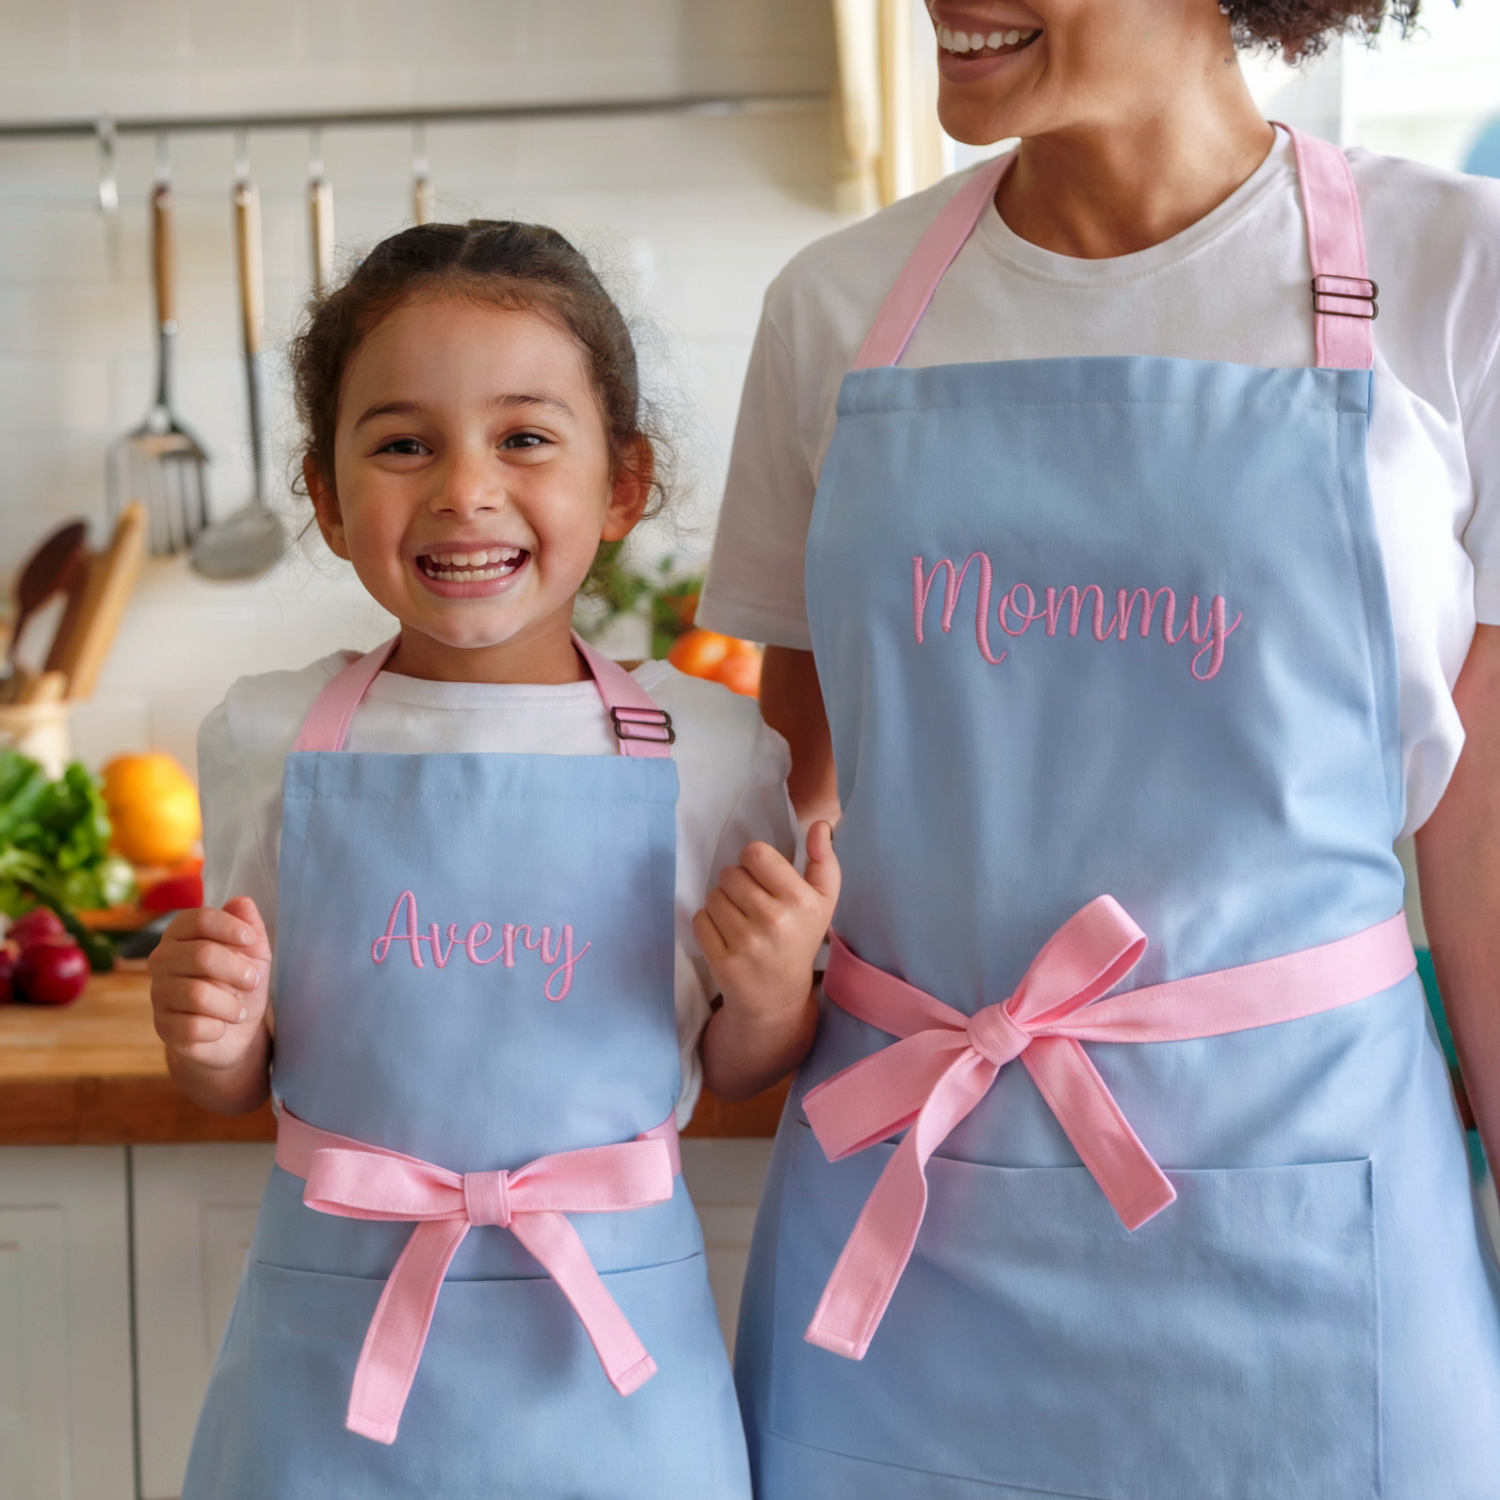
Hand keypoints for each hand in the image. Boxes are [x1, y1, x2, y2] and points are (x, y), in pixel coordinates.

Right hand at [148, 896, 271, 1106]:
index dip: (229, 927)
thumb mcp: (254, 953)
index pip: (199, 919)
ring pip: (198, 995)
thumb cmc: (240, 984)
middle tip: (252, 981)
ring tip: (238, 1010)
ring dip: (230, 1005)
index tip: (250, 940)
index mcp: (182, 934)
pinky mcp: (162, 1026)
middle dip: (237, 970)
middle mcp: (162, 960)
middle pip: (201, 956)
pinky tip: (220, 1027)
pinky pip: (193, 1027)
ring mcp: (158, 993)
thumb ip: (249, 926)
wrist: (234, 1031)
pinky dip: (218, 1028)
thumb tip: (241, 901)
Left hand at [694, 821, 840, 1099]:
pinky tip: (726, 936)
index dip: (753, 862)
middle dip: (736, 883)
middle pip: (730, 873)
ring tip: (739, 920)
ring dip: (721, 903)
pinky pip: (699, 920)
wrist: (778, 998)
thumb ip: (824, 860)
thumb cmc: (800, 938)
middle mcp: (776, 921)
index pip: (754, 853)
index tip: (762, 878)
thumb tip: (821, 824)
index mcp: (802, 900)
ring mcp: (748, 944)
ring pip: (713, 896)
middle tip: (750, 903)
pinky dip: (708, 925)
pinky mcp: (723, 962)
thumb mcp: (823, 901)